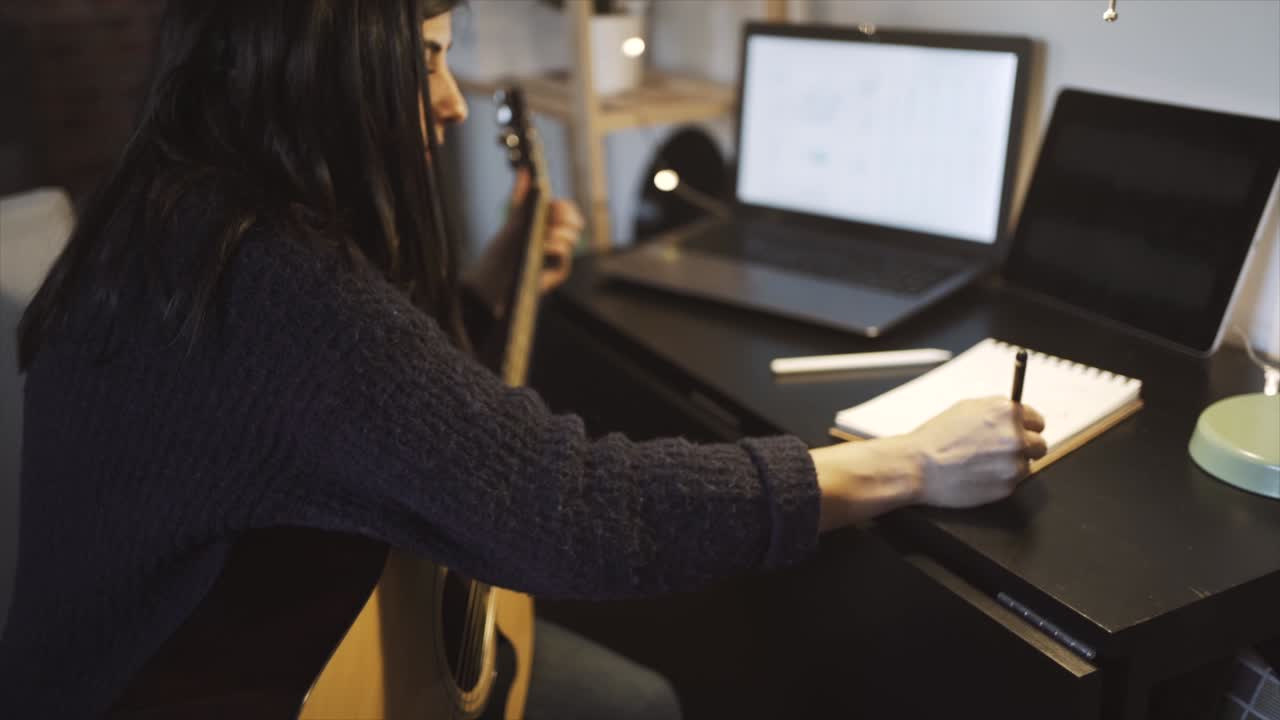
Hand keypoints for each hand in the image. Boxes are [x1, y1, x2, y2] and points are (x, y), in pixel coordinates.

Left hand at [502, 169, 581, 294]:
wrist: (494, 279)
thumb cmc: (503, 250)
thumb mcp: (513, 218)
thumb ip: (520, 194)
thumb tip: (525, 169)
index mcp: (547, 224)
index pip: (567, 210)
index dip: (565, 207)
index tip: (556, 205)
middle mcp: (556, 239)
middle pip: (575, 222)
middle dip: (567, 218)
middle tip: (554, 219)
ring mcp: (558, 256)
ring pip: (572, 238)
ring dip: (560, 233)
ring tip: (545, 236)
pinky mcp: (558, 270)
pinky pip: (565, 255)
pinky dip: (557, 247)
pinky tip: (545, 247)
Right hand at [907, 397, 1046, 507]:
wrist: (917, 466)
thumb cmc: (935, 438)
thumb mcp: (967, 409)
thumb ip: (997, 411)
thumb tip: (1015, 415)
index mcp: (1006, 412)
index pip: (1037, 420)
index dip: (1027, 426)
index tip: (1021, 432)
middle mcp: (1015, 436)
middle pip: (1039, 444)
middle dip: (1025, 447)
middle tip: (1002, 451)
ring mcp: (1013, 463)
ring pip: (1026, 465)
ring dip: (1011, 465)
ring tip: (984, 464)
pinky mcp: (1007, 486)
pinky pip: (1013, 482)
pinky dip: (1000, 480)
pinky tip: (979, 475)